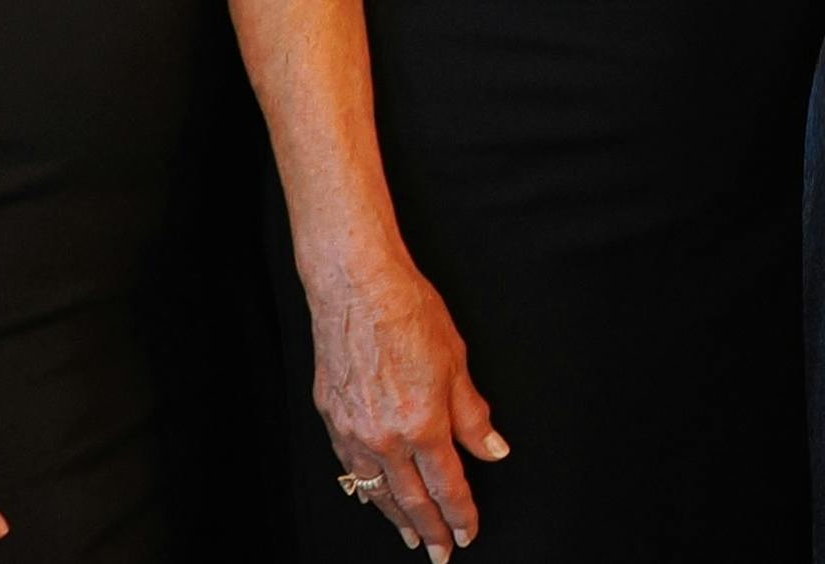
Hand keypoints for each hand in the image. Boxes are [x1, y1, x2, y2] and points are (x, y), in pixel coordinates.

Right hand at [306, 251, 507, 548]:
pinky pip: (350, 467)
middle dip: (430, 529)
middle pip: (412, 498)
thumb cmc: (408, 314)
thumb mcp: (458, 363)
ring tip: (410, 536)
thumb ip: (473, 416)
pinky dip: (365, 488)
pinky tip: (373, 497)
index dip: (460, 514)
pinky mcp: (332, 419)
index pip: (447, 484)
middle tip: (440, 552)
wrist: (356, 287)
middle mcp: (386, 436)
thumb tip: (493, 450)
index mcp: (423, 423)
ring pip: (378, 490)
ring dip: (396, 518)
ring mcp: (354, 431)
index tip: (468, 532)